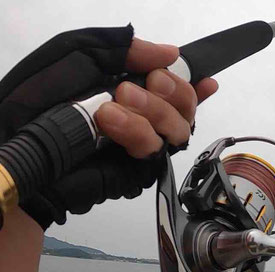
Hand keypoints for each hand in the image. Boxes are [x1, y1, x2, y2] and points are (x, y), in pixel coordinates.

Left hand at [0, 25, 217, 228]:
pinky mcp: (136, 169)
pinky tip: (112, 121)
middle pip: (187, 106)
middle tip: (148, 82)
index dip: (195, 82)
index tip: (205, 80)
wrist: (18, 142)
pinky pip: (155, 149)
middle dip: (174, 90)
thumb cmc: (36, 99)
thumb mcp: (79, 54)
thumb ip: (124, 49)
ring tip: (114, 104)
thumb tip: (171, 53)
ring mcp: (142, 144)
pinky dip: (136, 131)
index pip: (179, 86)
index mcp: (132, 87)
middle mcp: (143, 117)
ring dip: (153, 111)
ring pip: (178, 128)